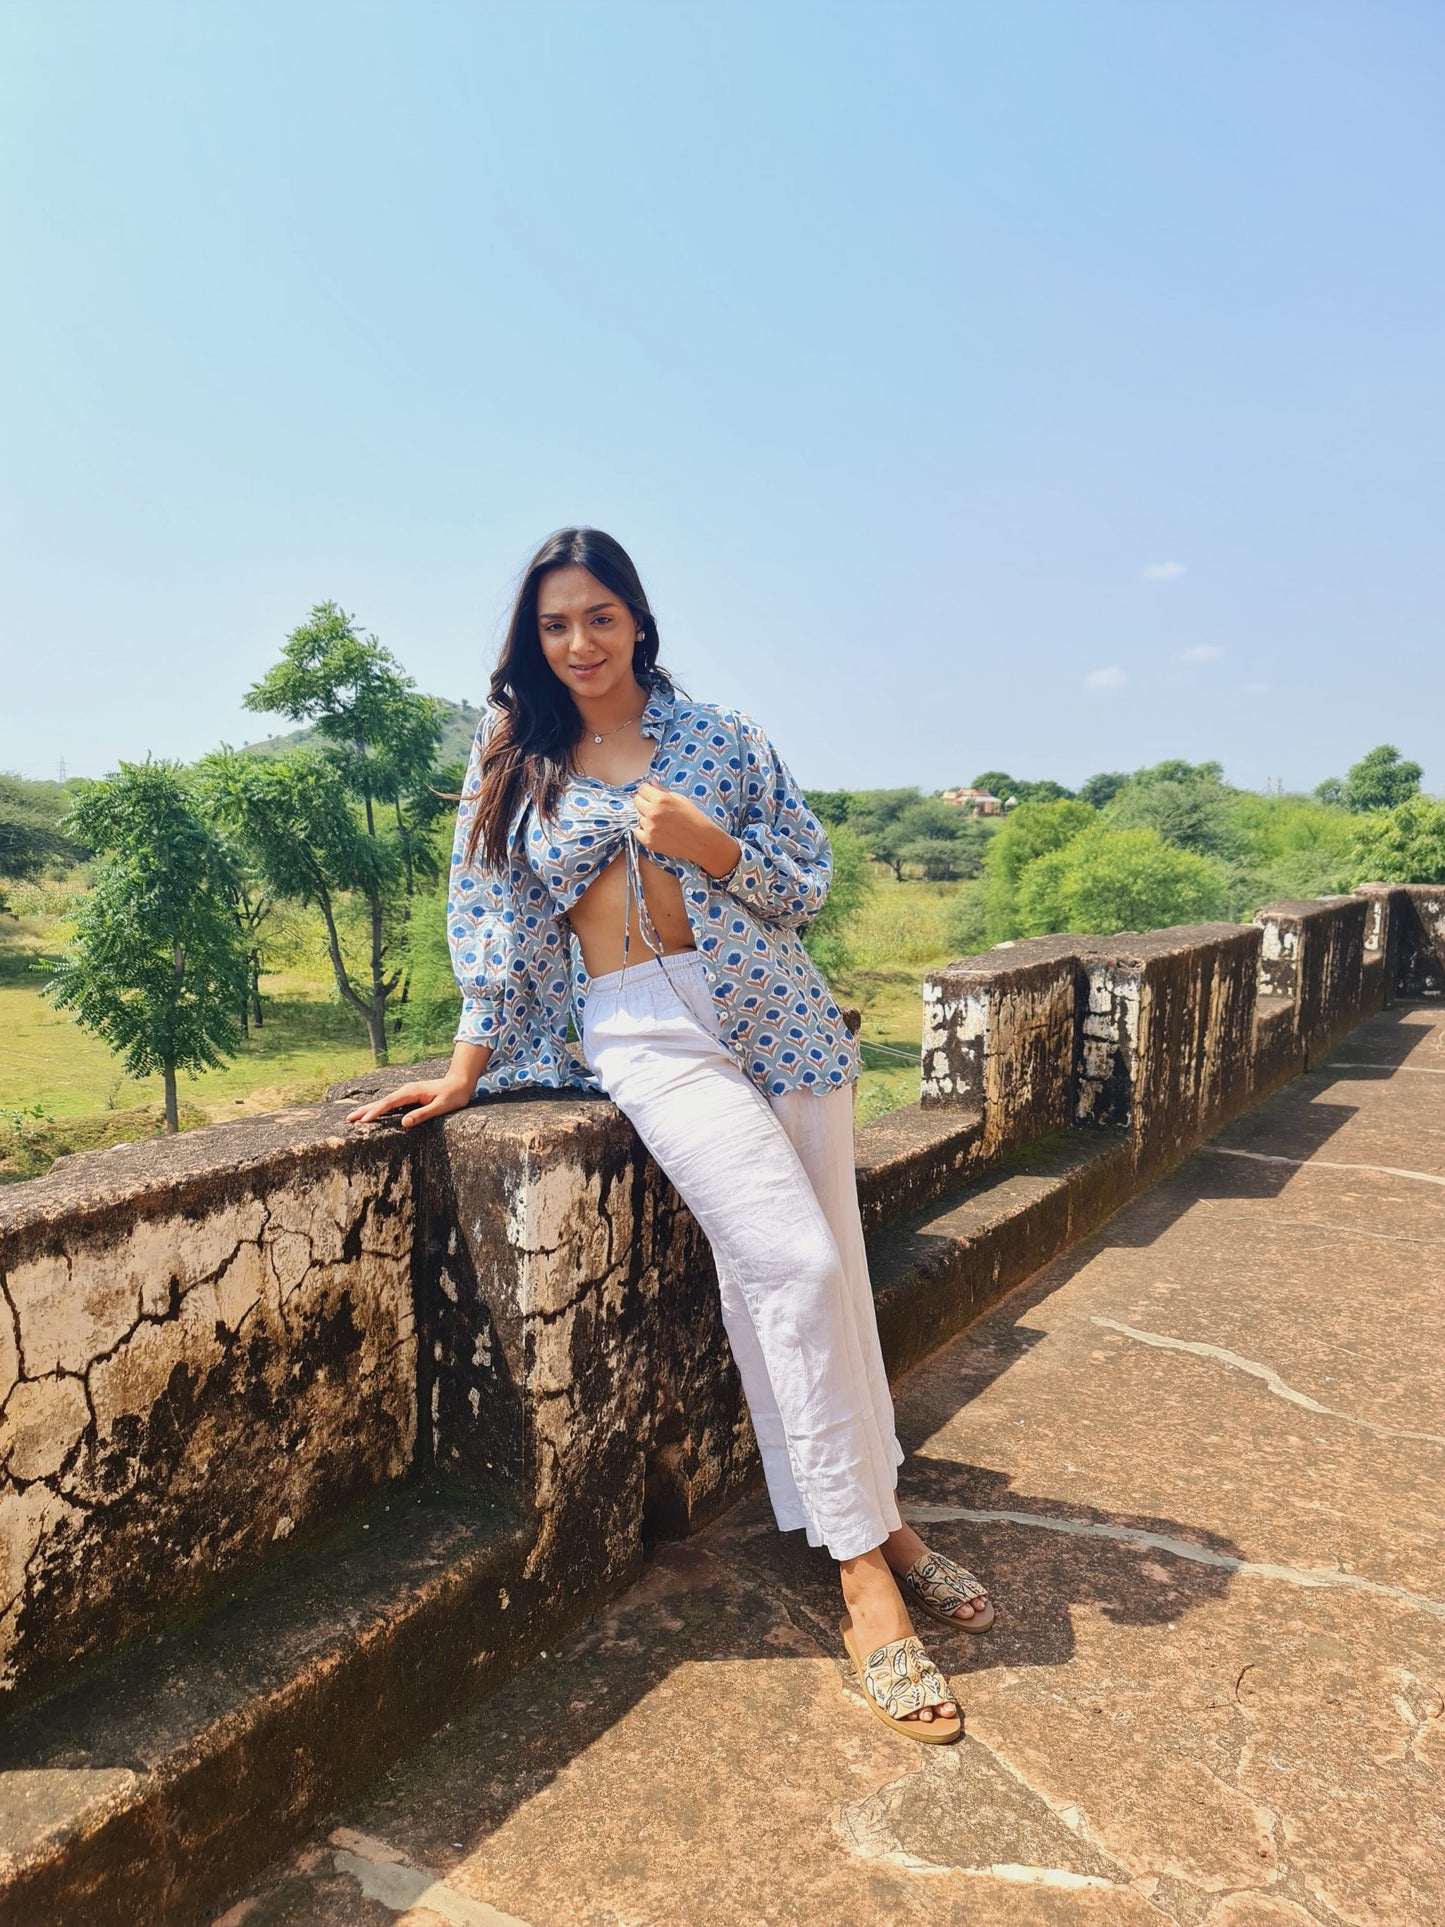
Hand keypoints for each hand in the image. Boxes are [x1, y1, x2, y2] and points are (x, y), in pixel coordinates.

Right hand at [346, 1075, 475, 1128]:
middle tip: (348, 1118)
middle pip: (382, 1101)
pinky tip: (372, 1113)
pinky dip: (378, 1108)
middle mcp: (406, 1090)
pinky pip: (390, 1103)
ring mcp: (406, 1092)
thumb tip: (404, 1122)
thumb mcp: (441, 1107)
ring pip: (384, 1102)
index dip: (376, 1112)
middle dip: (365, 1110)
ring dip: (369, 1109)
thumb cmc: (453, 1096)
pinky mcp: (408, 1096)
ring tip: (354, 1116)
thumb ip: (423, 1114)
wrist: (460, 1082)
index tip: (363, 1120)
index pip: (389, 1103)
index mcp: (412, 1092)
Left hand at [634, 782, 740, 877]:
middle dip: (644, 802)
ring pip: (638, 817)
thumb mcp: (681, 799)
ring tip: (661, 822)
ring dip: (645, 818)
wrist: (701, 841)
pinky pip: (638, 831)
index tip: (651, 795)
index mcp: (661, 799)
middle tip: (656, 808)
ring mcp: (649, 828)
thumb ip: (663, 790)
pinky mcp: (648, 841)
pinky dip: (644, 831)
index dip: (646, 791)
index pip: (641, 789)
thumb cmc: (694, 818)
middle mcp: (653, 812)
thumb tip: (651, 782)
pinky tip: (657, 831)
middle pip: (636, 801)